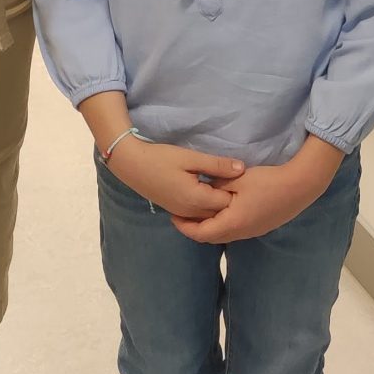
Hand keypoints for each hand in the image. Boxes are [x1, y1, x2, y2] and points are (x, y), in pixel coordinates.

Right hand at [108, 139, 243, 219]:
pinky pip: (197, 215)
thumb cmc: (161, 158)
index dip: (236, 191)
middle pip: (219, 213)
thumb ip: (217, 165)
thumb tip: (242, 169)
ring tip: (222, 185)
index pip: (227, 203)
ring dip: (217, 204)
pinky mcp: (176, 210)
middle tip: (234, 182)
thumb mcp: (191, 158)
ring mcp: (182, 213)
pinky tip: (208, 191)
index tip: (240, 178)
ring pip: (208, 216)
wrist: (131, 165)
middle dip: (229, 201)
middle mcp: (190, 212)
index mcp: (196, 199)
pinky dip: (206, 206)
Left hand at [173, 150, 339, 244]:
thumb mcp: (237, 179)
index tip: (173, 215)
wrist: (299, 186)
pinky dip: (222, 223)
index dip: (184, 226)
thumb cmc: (266, 181)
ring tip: (198, 211)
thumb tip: (202, 189)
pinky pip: (235, 230)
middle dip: (193, 227)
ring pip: (223, 234)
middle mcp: (240, 233)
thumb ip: (216, 185)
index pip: (200, 233)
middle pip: (210, 237)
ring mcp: (252, 232)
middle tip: (181, 214)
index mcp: (231, 223)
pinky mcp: (260, 227)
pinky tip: (221, 209)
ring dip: (209, 226)